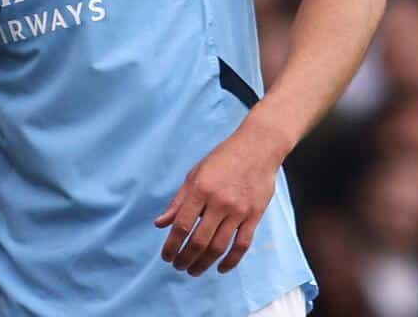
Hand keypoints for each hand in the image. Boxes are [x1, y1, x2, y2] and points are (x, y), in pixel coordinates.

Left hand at [154, 121, 284, 276]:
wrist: (257, 147)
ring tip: (194, 270)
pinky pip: (242, 245)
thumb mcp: (195, 175)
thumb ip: (178, 201)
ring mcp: (238, 210)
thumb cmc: (222, 159)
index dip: (171, 245)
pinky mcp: (254, 215)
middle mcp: (219, 201)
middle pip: (199, 241)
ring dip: (204, 263)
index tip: (166, 257)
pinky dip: (231, 261)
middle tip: (178, 267)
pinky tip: (221, 268)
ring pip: (219, 247)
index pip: (181, 225)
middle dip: (185, 258)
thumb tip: (160, 224)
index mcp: (200, 189)